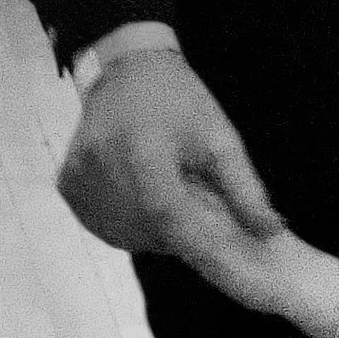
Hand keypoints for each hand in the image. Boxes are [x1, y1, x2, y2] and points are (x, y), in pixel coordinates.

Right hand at [54, 46, 285, 305]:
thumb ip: (244, 188)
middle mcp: (102, 171)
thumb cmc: (179, 101)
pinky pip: (106, 225)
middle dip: (185, 236)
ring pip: (128, 234)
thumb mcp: (219, 138)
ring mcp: (79, 182)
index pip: (173, 217)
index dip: (203, 247)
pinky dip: (133, 225)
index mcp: (141, 154)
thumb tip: (271, 232)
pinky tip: (148, 201)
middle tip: (205, 222)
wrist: (126, 71)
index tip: (232, 266)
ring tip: (174, 200)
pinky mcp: (68, 187)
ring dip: (158, 233)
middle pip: (150, 230)